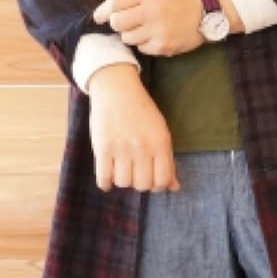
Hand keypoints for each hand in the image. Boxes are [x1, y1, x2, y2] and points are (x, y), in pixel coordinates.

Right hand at [88, 64, 179, 192]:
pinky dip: (105, 183)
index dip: (158, 186)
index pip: (162, 181)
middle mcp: (142, 147)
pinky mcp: (102, 148)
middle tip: (136, 173)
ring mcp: (121, 148)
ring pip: (123, 183)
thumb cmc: (142, 112)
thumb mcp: (161, 132)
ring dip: (122, 180)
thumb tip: (174, 188)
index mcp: (161, 143)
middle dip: (140, 183)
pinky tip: (108, 177)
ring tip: (121, 169)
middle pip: (142, 185)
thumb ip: (167, 161)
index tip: (152, 180)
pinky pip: (103, 178)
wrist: (117, 90)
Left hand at [93, 0, 202, 56]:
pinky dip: (145, 44)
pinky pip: (142, 48)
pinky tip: (156, 36)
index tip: (98, 17)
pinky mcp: (163, 46)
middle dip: (118, 24)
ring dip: (132, 35)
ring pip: (128, 38)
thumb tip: (104, 12)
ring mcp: (157, 31)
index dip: (103, 10)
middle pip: (117, 23)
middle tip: (127, 23)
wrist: (206, 12)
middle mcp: (151, 12)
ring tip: (145, 29)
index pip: (115, 2)